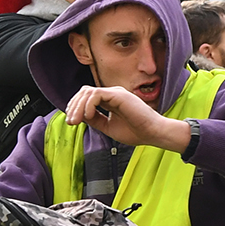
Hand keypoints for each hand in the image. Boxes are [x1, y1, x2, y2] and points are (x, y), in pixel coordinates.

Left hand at [63, 85, 192, 152]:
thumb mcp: (108, 127)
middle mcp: (113, 93)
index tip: (72, 121)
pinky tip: (88, 116)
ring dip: (78, 106)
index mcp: (111, 100)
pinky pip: (96, 94)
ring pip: (88, 91)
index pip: (87, 96)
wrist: (153, 134)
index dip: (76, 107)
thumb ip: (95, 120)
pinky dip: (88, 105)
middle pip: (84, 92)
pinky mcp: (119, 95)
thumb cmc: (136, 132)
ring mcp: (116, 93)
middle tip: (71, 122)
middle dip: (74, 106)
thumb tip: (79, 116)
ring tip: (77, 120)